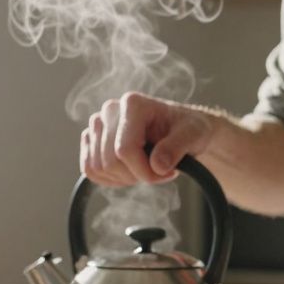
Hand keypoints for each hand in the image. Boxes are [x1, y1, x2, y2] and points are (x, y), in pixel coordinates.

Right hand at [80, 92, 216, 186]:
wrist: (183, 130)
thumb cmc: (189, 128)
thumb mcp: (193, 135)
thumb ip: (176, 148)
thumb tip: (158, 165)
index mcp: (133, 104)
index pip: (125, 150)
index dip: (145, 172)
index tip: (168, 173)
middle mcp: (111, 110)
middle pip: (109, 162)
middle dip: (136, 176)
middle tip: (159, 171)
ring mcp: (99, 124)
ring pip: (98, 168)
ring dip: (124, 178)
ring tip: (146, 168)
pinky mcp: (93, 139)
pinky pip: (90, 170)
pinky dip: (110, 179)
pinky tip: (131, 172)